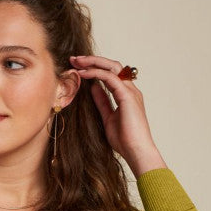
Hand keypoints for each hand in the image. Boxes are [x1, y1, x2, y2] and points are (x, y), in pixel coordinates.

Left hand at [69, 55, 164, 173]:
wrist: (136, 151)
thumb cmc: (125, 140)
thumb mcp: (108, 118)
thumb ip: (102, 101)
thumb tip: (93, 88)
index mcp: (127, 95)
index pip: (111, 74)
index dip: (94, 68)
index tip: (77, 67)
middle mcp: (130, 90)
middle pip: (112, 65)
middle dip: (92, 60)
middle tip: (74, 59)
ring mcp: (130, 91)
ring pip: (112, 67)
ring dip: (92, 62)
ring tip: (76, 62)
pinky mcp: (127, 96)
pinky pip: (110, 78)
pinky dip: (95, 73)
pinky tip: (83, 74)